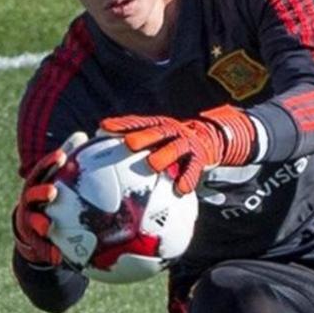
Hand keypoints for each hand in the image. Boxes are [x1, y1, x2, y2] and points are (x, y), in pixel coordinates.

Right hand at [13, 132, 87, 265]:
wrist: (36, 228)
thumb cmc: (56, 198)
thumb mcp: (63, 178)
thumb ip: (73, 161)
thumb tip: (87, 134)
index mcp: (39, 184)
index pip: (43, 170)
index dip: (50, 162)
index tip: (61, 156)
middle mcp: (31, 200)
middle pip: (32, 194)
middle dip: (41, 192)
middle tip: (53, 191)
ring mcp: (29, 220)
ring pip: (32, 220)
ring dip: (39, 223)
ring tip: (48, 226)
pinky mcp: (32, 239)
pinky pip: (41, 246)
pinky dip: (49, 251)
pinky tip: (58, 257)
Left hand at [100, 105, 254, 194]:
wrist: (209, 139)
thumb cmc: (173, 142)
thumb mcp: (158, 138)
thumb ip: (136, 141)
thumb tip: (104, 147)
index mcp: (159, 126)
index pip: (138, 123)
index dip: (122, 124)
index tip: (104, 128)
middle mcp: (173, 132)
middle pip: (156, 132)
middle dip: (142, 137)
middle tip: (128, 143)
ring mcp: (187, 144)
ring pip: (175, 149)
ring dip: (164, 156)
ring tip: (153, 164)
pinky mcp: (200, 159)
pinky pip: (193, 170)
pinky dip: (187, 178)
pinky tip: (180, 189)